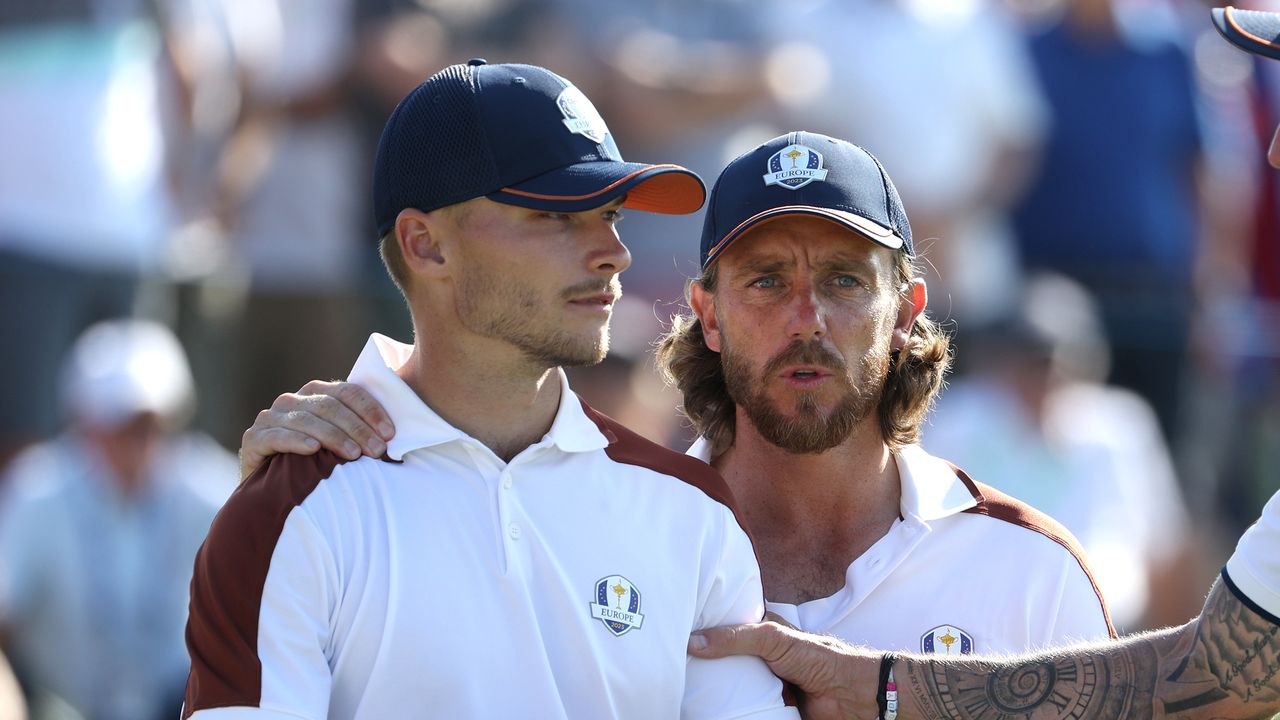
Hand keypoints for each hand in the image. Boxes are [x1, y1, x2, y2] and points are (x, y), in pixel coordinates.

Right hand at [240, 380, 394, 479]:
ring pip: (307, 419)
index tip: (391, 433)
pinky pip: (277, 436)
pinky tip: (313, 449)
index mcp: (316, 393)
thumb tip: (397, 438)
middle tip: (378, 450)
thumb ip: (359, 432)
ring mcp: (271, 417)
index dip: (371, 410)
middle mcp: (292, 400)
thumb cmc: (313, 464)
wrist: (269, 489)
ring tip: (354, 454)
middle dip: (358, 428)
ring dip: (333, 436)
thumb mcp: (338, 445)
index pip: (348, 392)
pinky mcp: (254, 439)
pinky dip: (296, 440)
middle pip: (330, 406)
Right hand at [688, 615, 879, 719]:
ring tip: (686, 686)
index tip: (679, 627)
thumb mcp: (773, 637)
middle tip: (677, 661)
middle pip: (724, 658)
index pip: (727, 624)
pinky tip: (709, 706)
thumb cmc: (820, 658)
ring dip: (715, 688)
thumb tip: (694, 641)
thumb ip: (736, 637)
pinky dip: (730, 708)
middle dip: (705, 661)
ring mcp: (763, 682)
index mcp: (762, 630)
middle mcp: (760, 656)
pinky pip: (742, 708)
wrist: (852, 696)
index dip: (706, 626)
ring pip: (731, 684)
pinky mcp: (768, 707)